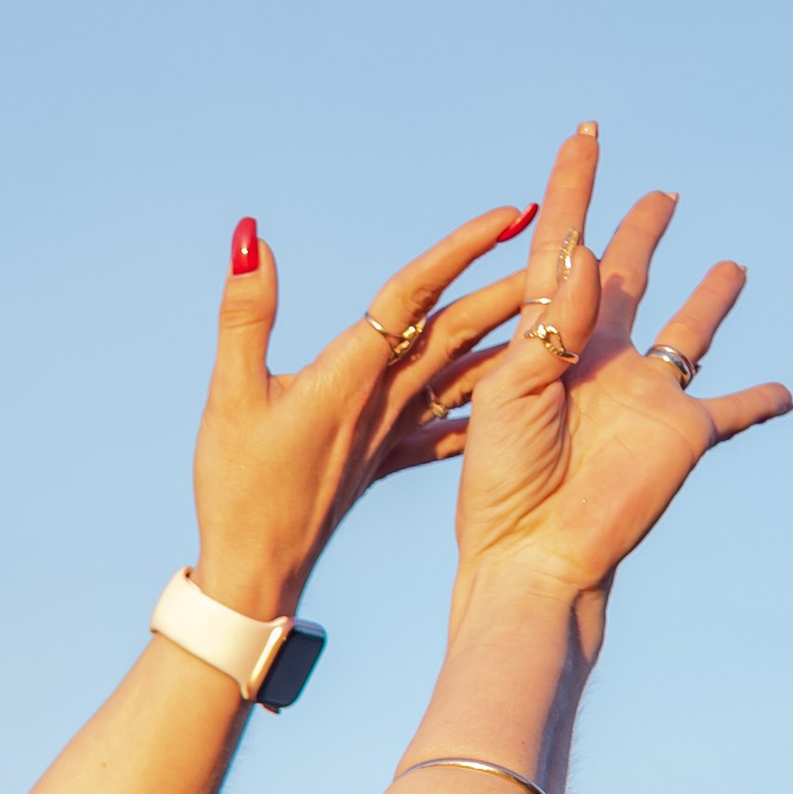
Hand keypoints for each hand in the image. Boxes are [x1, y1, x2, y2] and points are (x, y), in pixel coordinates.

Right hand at [191, 202, 537, 622]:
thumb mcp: (230, 396)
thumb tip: (254, 238)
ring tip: (549, 307)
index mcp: (353, 375)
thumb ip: (245, 315)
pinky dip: (477, 404)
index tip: (510, 216)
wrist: (257, 577)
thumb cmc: (236, 490)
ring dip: (506, 338)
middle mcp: (384, 401)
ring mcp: (390, 434)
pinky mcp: (384, 461)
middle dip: (509, 284)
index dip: (463, 250)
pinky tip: (506, 396)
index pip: (417, 295)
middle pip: (457, 329)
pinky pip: (445, 428)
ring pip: (461, 374)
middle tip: (562, 240)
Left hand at [452, 124, 792, 607]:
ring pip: (689, 333)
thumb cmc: (503, 480)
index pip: (564, 246)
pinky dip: (762, 401)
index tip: (585, 133)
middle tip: (660, 195)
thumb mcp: (514, 392)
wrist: (532, 553)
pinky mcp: (682, 434)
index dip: (575, 188)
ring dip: (711, 301)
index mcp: (549, 339)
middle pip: (628, 277)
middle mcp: (601, 358)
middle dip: (641, 234)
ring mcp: (645, 395)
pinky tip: (786, 393)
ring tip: (732, 268)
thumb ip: (553, 324)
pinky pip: (734, 410)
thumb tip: (586, 255)